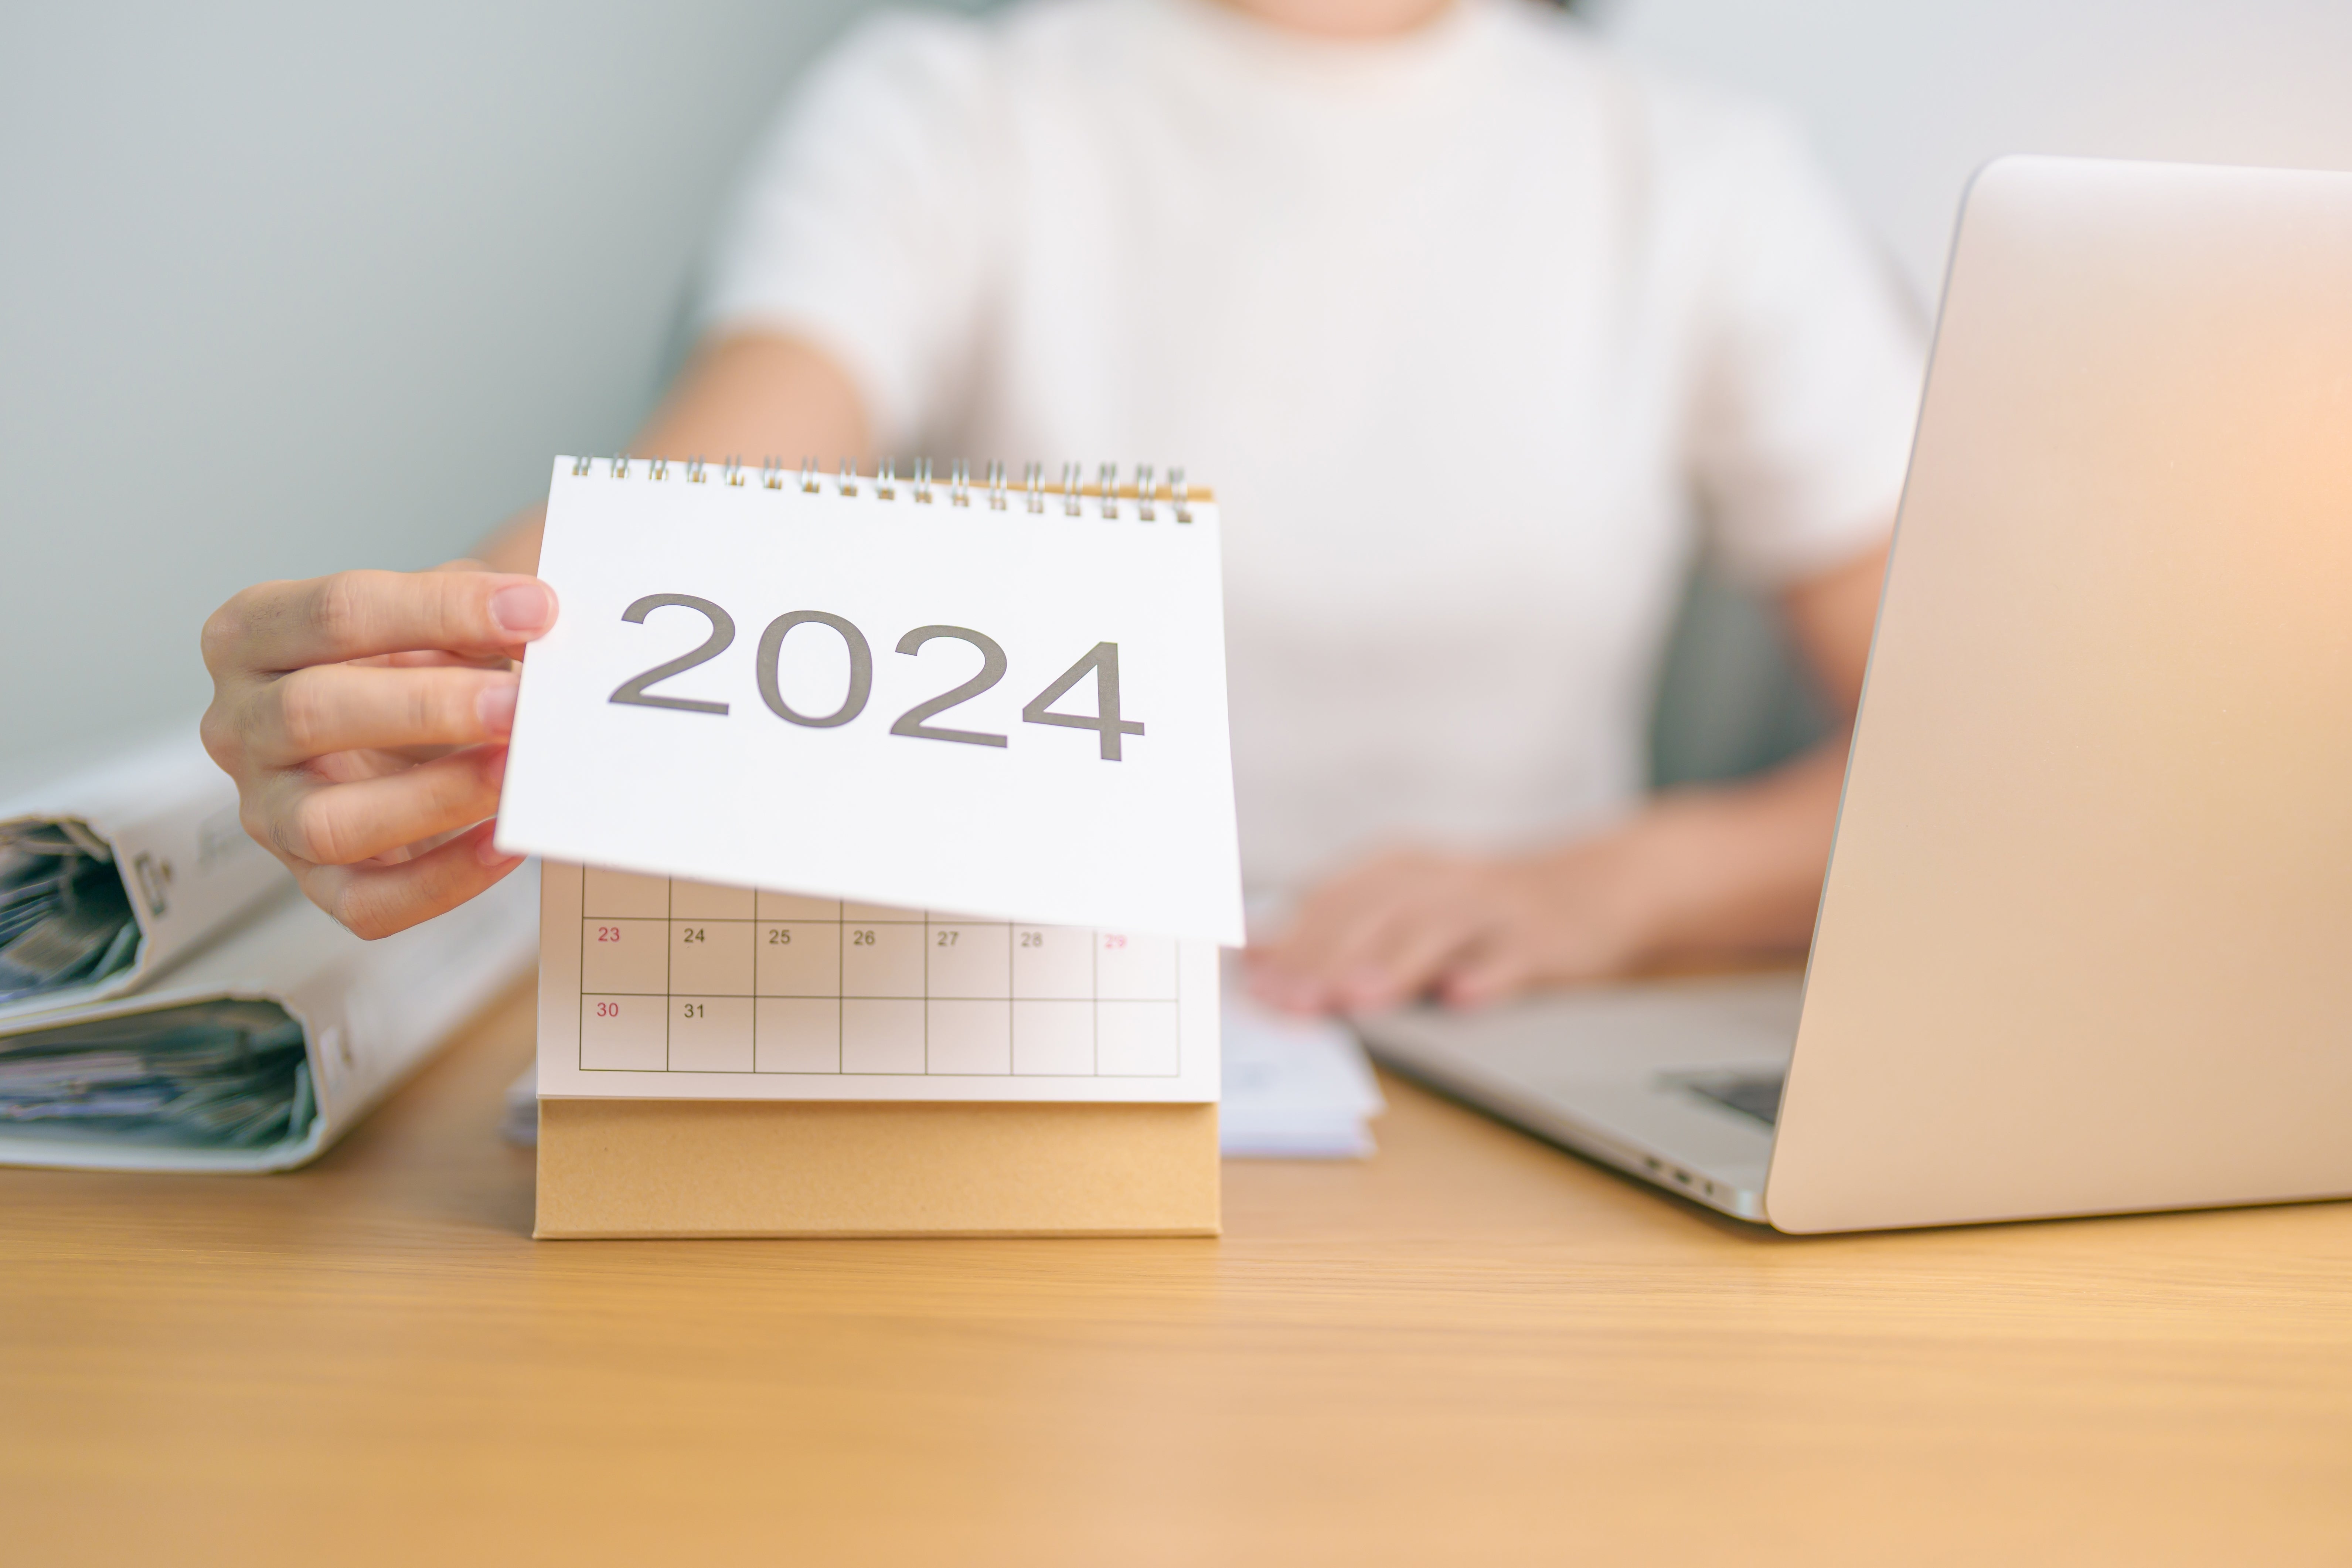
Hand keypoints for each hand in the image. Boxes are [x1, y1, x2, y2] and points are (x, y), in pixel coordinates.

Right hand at [199, 565, 557, 937]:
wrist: (411, 734)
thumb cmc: (413, 666)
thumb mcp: (431, 623)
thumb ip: (467, 619)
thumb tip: (534, 623)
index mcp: (252, 636)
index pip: (335, 613)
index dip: (439, 609)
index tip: (534, 612)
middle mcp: (240, 724)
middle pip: (311, 711)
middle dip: (427, 708)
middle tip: (519, 705)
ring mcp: (267, 810)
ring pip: (326, 821)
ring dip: (434, 798)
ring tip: (514, 774)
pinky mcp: (311, 882)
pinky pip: (366, 902)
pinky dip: (443, 879)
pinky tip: (505, 844)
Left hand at [1244, 839, 1658, 1015]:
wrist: (1590, 890)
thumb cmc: (1477, 911)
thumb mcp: (1407, 906)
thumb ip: (1337, 926)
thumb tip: (1256, 948)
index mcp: (1400, 870)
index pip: (1334, 901)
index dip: (1291, 940)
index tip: (1252, 980)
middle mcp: (1442, 882)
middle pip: (1377, 916)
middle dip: (1328, 960)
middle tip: (1290, 1002)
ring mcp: (1494, 909)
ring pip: (1439, 932)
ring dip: (1395, 965)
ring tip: (1357, 999)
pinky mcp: (1542, 939)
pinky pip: (1512, 957)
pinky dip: (1487, 975)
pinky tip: (1462, 997)